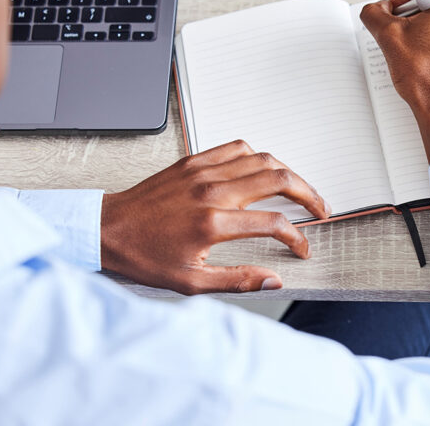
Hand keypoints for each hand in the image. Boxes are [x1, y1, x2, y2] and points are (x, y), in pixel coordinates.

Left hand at [100, 140, 330, 294]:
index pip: (274, 223)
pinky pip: (235, 147)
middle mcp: (211, 191)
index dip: (296, 237)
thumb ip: (237, 280)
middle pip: (277, 178)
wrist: (109, 229)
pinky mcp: (193, 161)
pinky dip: (256, 155)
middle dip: (308, 193)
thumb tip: (273, 279)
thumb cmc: (144, 255)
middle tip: (320, 208)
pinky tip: (262, 168)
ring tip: (299, 188)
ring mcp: (202, 171)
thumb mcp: (190, 282)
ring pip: (261, 158)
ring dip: (287, 171)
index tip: (301, 248)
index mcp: (212, 223)